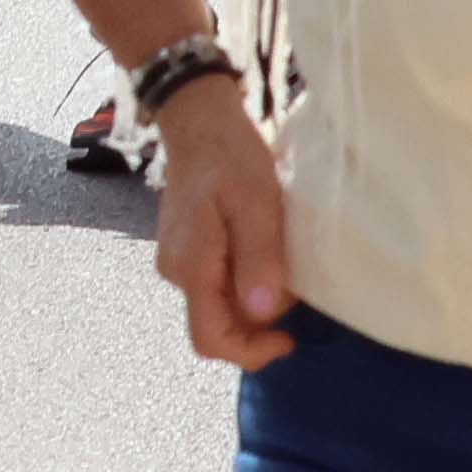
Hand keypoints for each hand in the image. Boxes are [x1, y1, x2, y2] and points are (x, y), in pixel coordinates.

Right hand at [151, 81, 301, 364]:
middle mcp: (177, 272)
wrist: (199, 120)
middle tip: (294, 289)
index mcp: (191, 267)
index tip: (289, 336)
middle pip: (216, 325)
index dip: (252, 352)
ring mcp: (178, 260)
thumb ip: (258, 259)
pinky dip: (245, 282)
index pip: (210, 340)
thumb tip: (262, 313)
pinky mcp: (187, 248)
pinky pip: (217, 283)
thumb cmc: (230, 157)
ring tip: (282, 264)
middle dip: (259, 323)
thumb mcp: (256, 204)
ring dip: (254, 300)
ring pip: (219, 304)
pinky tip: (264, 252)